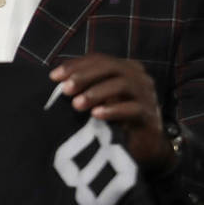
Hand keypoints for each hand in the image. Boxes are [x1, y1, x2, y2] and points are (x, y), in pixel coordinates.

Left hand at [49, 54, 173, 172]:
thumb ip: (84, 87)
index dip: (75, 65)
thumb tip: (57, 82)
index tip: (54, 77)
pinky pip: (133, 109)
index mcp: (125, 68)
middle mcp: (138, 77)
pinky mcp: (149, 115)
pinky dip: (113, 110)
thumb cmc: (117, 118)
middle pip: (111, 67)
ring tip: (77, 104)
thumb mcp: (100, 99)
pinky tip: (96, 115)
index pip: (99, 59)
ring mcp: (146, 95)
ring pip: (123, 85)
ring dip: (96, 93)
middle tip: (65, 89)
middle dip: (84, 76)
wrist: (145, 145)